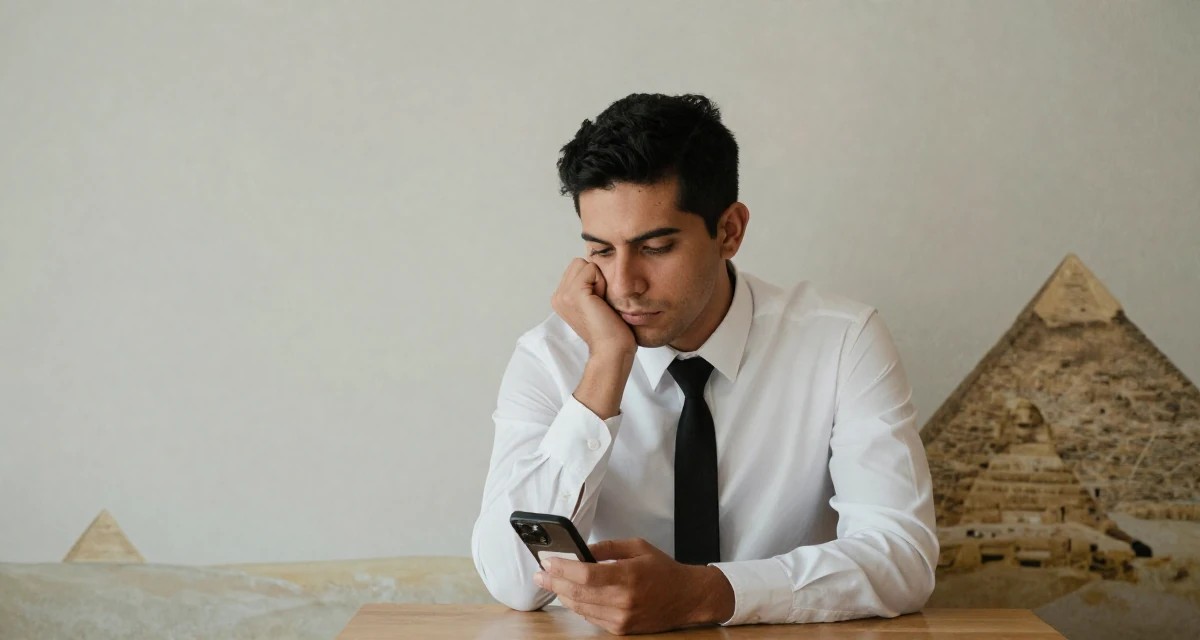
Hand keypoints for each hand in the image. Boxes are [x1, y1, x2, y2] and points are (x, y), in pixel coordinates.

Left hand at [533, 538, 734, 634]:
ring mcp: (622, 618)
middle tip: (540, 574)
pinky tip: (570, 595)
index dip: (562, 569)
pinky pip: (591, 618)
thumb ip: (608, 548)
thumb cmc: (664, 570)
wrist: (687, 598)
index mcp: (628, 576)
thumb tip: (582, 550)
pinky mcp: (621, 629)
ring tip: (551, 583)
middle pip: (578, 593)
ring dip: (562, 595)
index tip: (548, 562)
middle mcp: (624, 600)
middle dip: (554, 582)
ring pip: (581, 608)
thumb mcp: (638, 547)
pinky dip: (578, 606)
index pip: (586, 575)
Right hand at [551, 258, 635, 356]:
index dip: (593, 280)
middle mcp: (557, 297)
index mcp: (560, 299)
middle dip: (594, 277)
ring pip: (585, 264)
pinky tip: (601, 302)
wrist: (611, 349)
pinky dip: (601, 282)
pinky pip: (592, 269)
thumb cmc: (609, 329)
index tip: (597, 303)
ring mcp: (563, 295)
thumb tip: (594, 264)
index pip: (576, 267)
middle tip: (600, 302)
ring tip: (600, 302)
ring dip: (598, 280)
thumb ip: (586, 285)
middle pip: (579, 262)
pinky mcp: (575, 294)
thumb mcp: (592, 302)